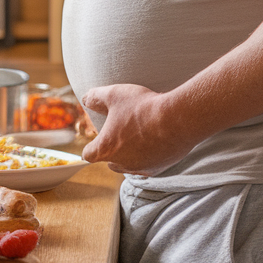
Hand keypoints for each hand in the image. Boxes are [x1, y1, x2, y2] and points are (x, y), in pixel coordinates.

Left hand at [80, 84, 199, 176]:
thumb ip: (96, 97)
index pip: (88, 155)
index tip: (95, 139)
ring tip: (138, 136)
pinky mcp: (158, 168)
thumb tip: (85, 98)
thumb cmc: (142, 107)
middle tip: (120, 133)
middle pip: (109, 162)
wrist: (176, 120)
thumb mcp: (115, 95)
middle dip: (112, 150)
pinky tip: (154, 141)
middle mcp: (121, 163)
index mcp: (106, 148)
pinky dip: (147, 156)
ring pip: (129, 165)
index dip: (90, 146)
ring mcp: (140, 168)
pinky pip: (147, 166)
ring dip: (130, 155)